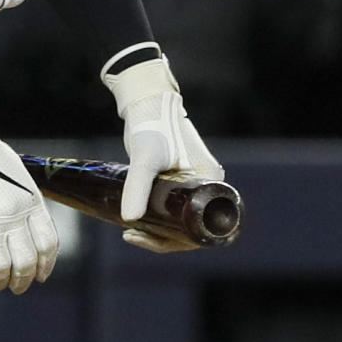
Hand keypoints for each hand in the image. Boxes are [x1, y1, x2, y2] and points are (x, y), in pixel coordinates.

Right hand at [0, 89, 57, 292]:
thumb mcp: (15, 172)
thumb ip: (22, 200)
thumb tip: (25, 229)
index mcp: (29, 199)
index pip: (47, 243)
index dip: (46, 266)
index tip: (40, 276)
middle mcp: (12, 213)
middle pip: (25, 262)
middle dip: (21, 281)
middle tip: (15, 286)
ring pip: (1, 268)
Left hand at [101, 50, 223, 247]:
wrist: (145, 100)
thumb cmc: (151, 124)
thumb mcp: (145, 157)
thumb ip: (137, 186)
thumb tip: (130, 220)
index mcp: (211, 183)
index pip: (201, 226)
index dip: (178, 241)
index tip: (149, 240)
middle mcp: (207, 185)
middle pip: (190, 226)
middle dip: (163, 237)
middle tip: (132, 237)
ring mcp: (193, 183)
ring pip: (180, 218)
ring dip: (159, 229)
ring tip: (131, 232)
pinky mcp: (178, 178)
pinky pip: (172, 207)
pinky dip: (157, 217)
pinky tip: (135, 220)